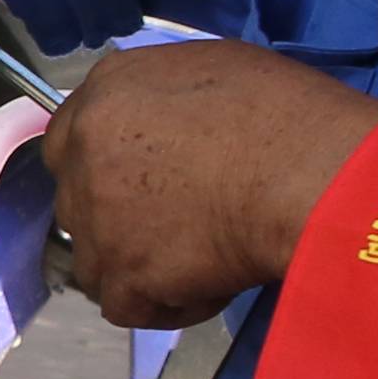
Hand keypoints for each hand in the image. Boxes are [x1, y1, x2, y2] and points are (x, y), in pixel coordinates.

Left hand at [43, 41, 377, 331]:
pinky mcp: (122, 274)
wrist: (308, 175)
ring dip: (140, 267)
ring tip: (202, 260)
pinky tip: (213, 285)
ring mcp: (97, 216)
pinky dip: (168, 305)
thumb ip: (164, 101)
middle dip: (118, 220)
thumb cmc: (287, 116)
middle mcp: (85, 150)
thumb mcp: (215, 72)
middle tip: (176, 225)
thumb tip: (166, 127)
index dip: (102, 168)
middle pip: (77, 201)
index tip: (138, 186)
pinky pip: (127, 306)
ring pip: (95, 259)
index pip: (70, 138)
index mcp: (108, 91)